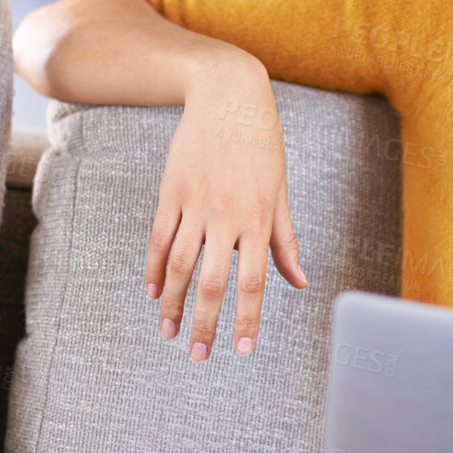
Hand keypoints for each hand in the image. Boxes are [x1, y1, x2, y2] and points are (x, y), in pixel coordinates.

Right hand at [145, 61, 308, 360]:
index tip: (241, 350)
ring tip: (169, 334)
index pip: (253, 281)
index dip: (247, 318)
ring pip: (181, 265)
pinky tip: (153, 293)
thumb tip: (300, 282)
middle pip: (213, 282)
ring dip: (173, 304)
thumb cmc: (262, 145)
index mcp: (260, 219)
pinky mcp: (171, 193)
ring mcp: (195, 204)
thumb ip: (286, 239)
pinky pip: (160, 239)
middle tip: (198, 356)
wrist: (226, 96)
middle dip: (205, 323)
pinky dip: (154, 269)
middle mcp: (227, 216)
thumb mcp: (280, 190)